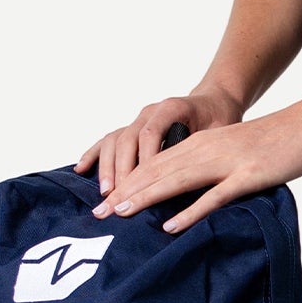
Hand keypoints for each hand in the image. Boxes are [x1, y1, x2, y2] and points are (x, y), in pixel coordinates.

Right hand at [75, 90, 245, 196]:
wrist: (215, 101)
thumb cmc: (220, 118)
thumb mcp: (221, 130)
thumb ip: (205, 148)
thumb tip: (193, 178)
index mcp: (172, 107)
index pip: (149, 134)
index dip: (142, 162)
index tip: (140, 188)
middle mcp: (151, 111)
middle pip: (127, 140)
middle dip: (120, 172)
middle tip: (116, 201)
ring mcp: (139, 118)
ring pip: (114, 140)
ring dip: (107, 167)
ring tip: (106, 193)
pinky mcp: (132, 127)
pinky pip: (108, 139)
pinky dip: (93, 153)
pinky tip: (80, 169)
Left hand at [89, 103, 301, 235]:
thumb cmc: (274, 142)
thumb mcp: (233, 150)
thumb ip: (208, 168)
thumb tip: (183, 195)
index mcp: (202, 143)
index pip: (155, 164)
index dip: (127, 183)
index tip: (103, 204)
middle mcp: (208, 149)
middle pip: (158, 172)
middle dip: (126, 193)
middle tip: (98, 215)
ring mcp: (228, 162)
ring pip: (178, 181)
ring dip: (146, 199)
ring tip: (120, 216)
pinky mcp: (249, 175)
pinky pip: (215, 196)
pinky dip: (190, 212)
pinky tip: (171, 226)